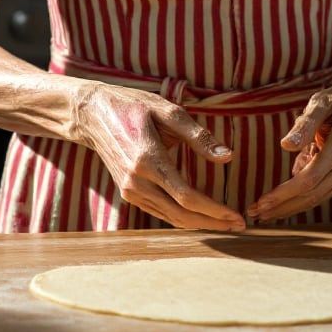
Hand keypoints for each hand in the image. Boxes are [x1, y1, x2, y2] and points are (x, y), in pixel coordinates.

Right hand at [76, 82, 246, 231]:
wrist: (93, 114)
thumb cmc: (133, 106)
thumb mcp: (168, 112)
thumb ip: (199, 136)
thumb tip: (227, 156)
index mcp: (148, 160)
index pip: (187, 197)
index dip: (214, 210)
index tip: (236, 216)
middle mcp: (136, 181)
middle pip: (180, 215)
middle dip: (212, 223)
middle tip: (238, 225)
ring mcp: (130, 190)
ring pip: (170, 217)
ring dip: (199, 223)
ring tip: (226, 223)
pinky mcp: (128, 192)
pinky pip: (159, 211)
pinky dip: (182, 217)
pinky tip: (201, 214)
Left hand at [246, 73, 331, 222]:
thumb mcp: (323, 101)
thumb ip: (306, 123)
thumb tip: (285, 146)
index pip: (310, 178)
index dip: (284, 194)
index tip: (260, 203)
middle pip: (313, 194)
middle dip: (283, 207)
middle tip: (255, 214)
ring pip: (320, 197)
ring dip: (291, 207)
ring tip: (264, 213)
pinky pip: (326, 192)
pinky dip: (304, 199)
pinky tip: (285, 202)